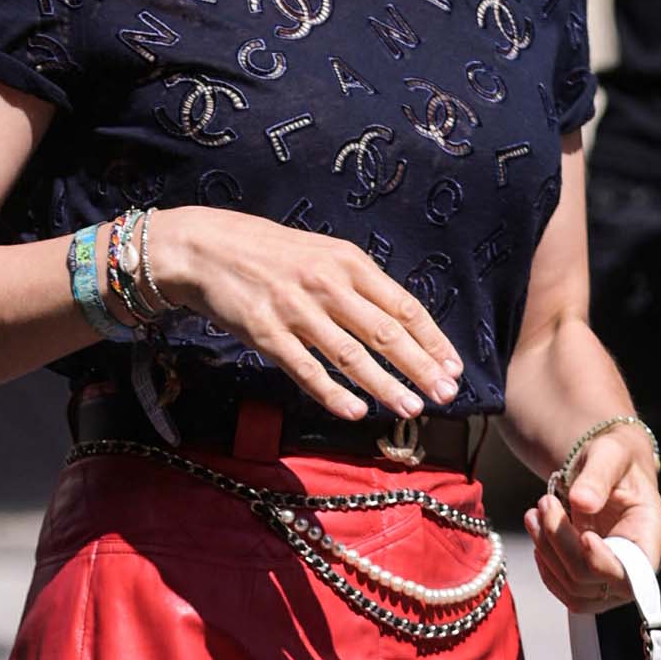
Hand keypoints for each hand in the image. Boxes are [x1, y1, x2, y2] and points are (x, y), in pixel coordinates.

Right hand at [147, 207, 461, 423]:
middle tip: (447, 395)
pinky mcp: (266, 333)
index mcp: (348, 262)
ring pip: (351, 355)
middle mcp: (327, 284)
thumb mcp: (322, 254)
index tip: (454, 368)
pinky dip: (332, 393)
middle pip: (385, 333)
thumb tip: (400, 322)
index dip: (433, 340)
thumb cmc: (270, 254)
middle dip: (421, 367)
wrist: (205, 248)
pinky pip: (306, 369)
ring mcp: (296, 310)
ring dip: (385, 385)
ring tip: (412, 408)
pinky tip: (356, 412)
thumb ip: (358, 285)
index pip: (403, 306)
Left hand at [524, 426, 660, 611]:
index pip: (635, 573)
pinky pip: (567, 592)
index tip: (584, 535)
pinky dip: (547, 567)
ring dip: (548, 553)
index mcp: (651, 533)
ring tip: (536, 514)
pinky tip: (540, 536)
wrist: (607, 469)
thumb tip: (582, 502)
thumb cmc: (616, 459)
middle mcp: (637, 565)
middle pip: (596, 580)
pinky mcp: (594, 583)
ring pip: (576, 589)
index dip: (605, 564)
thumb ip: (598, 476)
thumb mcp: (609, 453)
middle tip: (544, 503)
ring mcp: (614, 578)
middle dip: (562, 543)